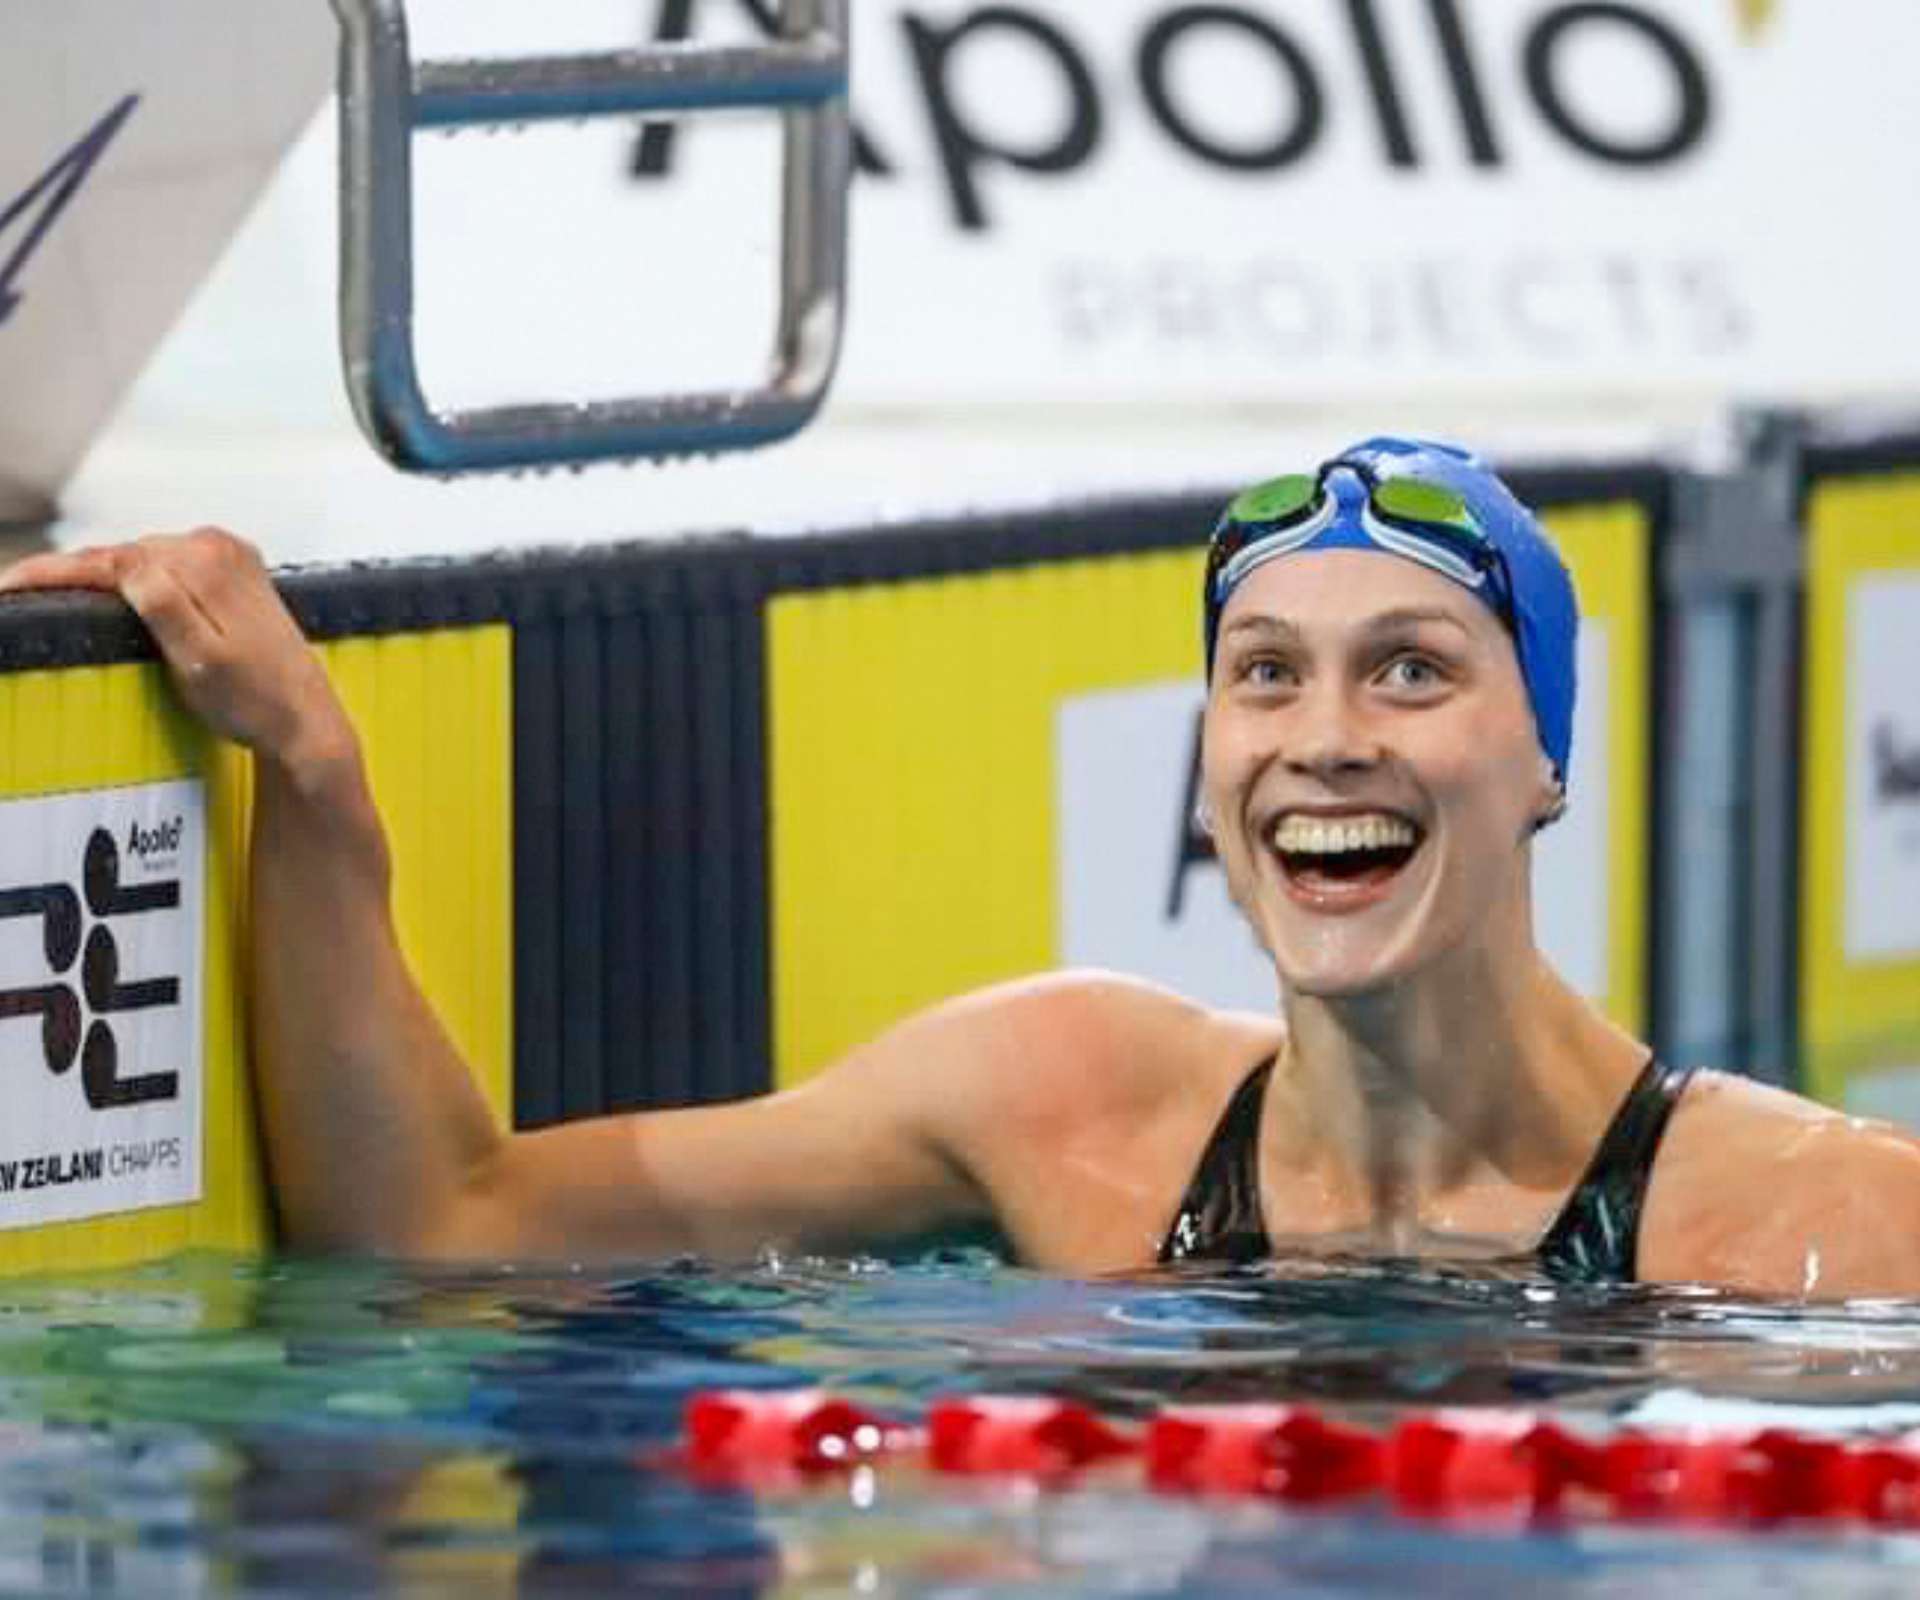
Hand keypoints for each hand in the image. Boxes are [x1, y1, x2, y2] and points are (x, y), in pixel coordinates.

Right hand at [0, 529, 349, 769]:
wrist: (306, 721)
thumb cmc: (255, 701)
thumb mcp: (199, 658)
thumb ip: (164, 604)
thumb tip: (128, 561)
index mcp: (206, 563)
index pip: (111, 559)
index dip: (54, 571)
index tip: (10, 584)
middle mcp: (219, 549)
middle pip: (125, 555)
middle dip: (73, 571)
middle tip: (20, 587)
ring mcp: (231, 559)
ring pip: (145, 560)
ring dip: (103, 574)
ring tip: (55, 589)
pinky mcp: (237, 575)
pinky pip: (170, 569)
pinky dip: (136, 579)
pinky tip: (114, 591)